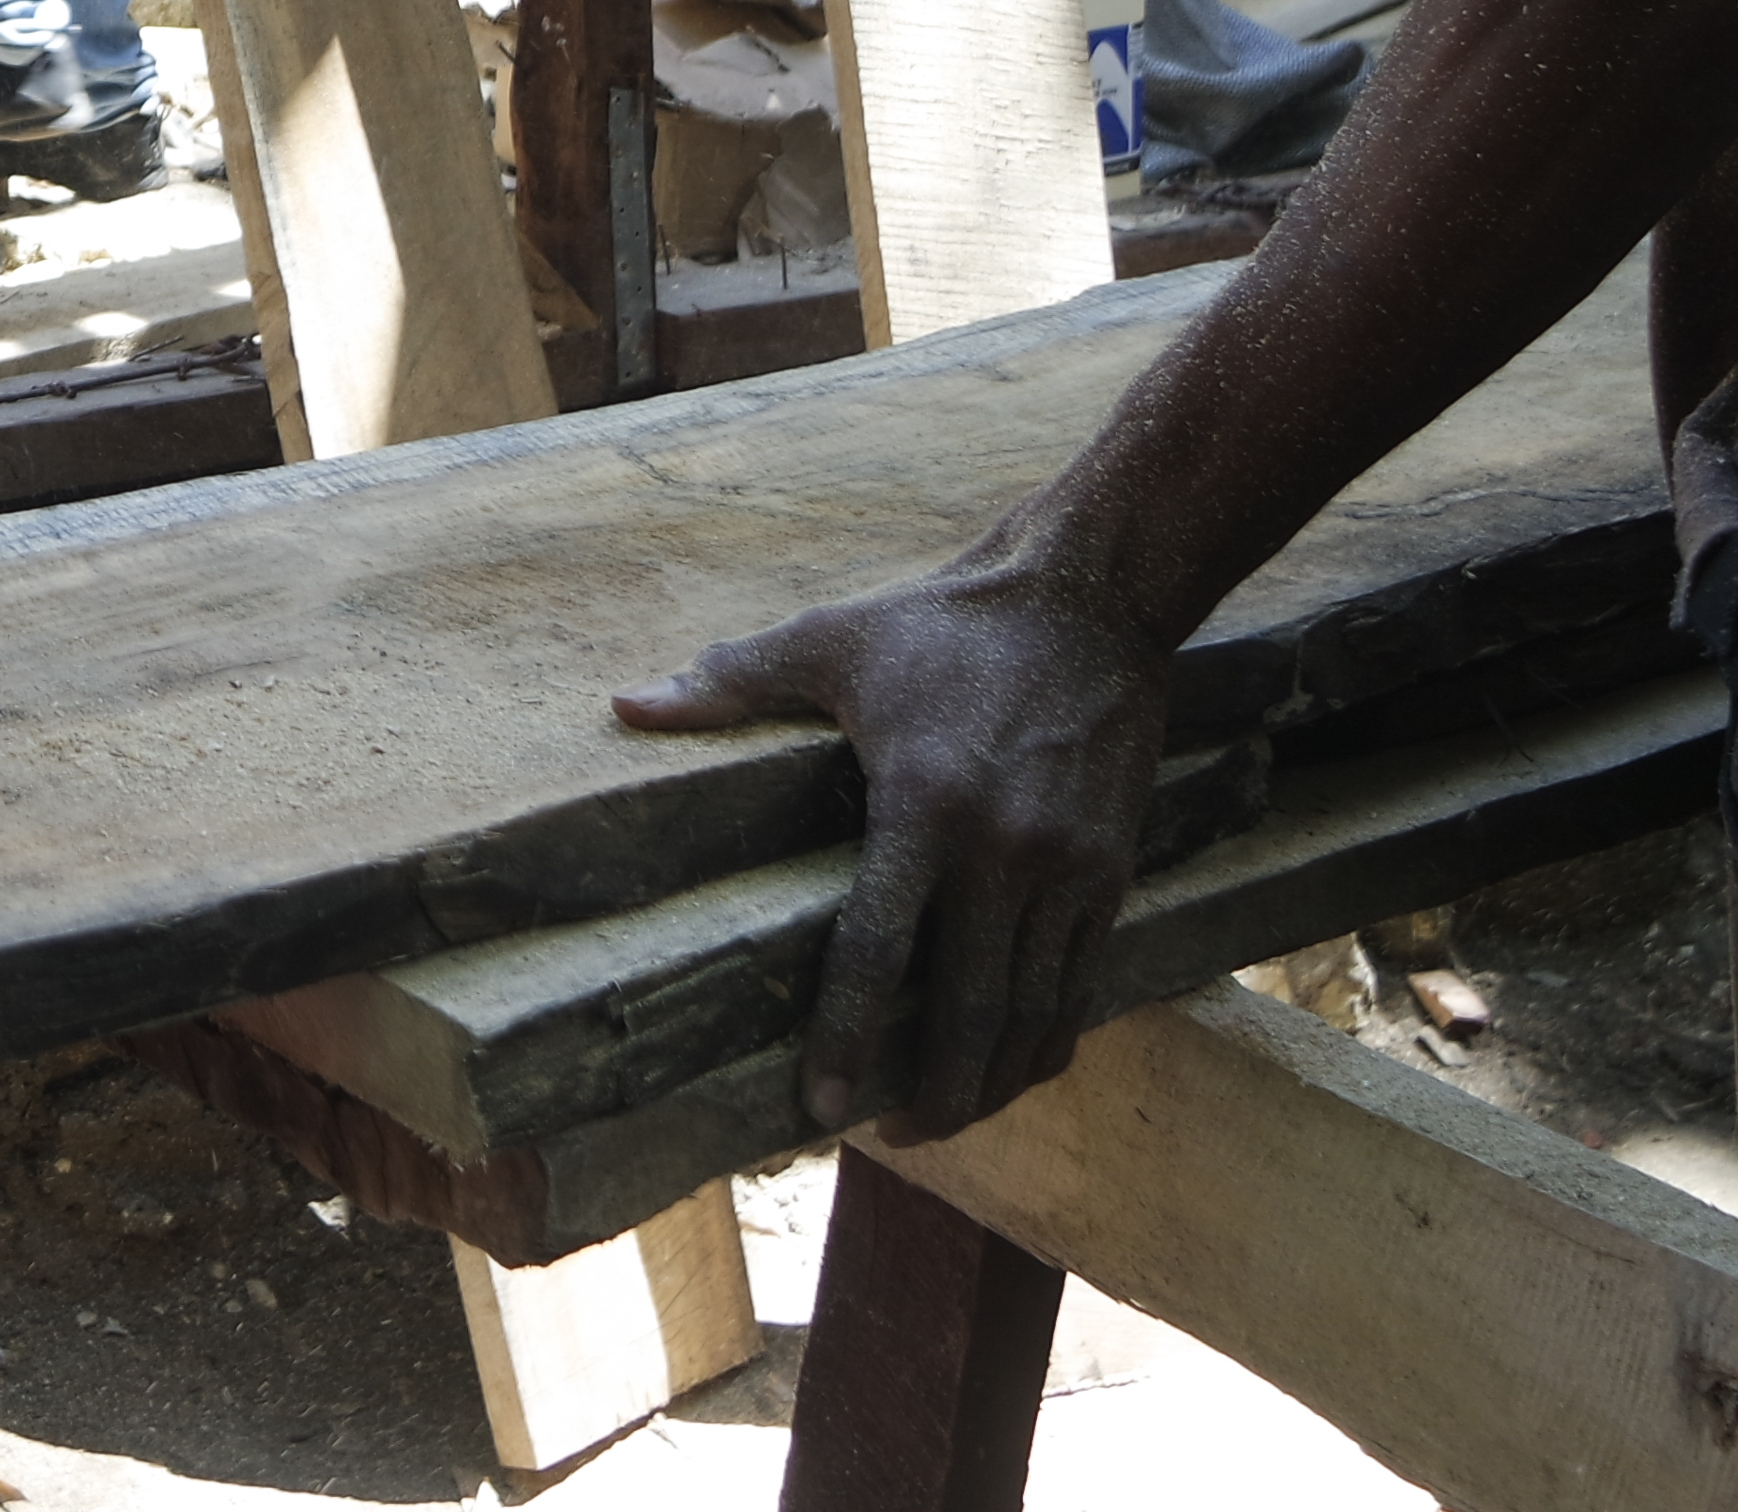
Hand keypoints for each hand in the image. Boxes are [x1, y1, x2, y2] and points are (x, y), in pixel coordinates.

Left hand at [613, 554, 1171, 1141]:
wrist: (1089, 601)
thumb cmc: (944, 623)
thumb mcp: (832, 639)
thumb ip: (732, 681)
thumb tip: (624, 704)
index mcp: (925, 804)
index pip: (877, 948)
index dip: (847, 1037)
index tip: (820, 1108)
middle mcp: (1004, 851)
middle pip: (969, 1011)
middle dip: (934, 1095)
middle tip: (894, 1136)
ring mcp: (1068, 868)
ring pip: (1034, 1013)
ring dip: (993, 1082)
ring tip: (949, 1116)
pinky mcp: (1112, 870)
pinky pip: (1081, 982)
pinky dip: (1048, 1037)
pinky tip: (1014, 1062)